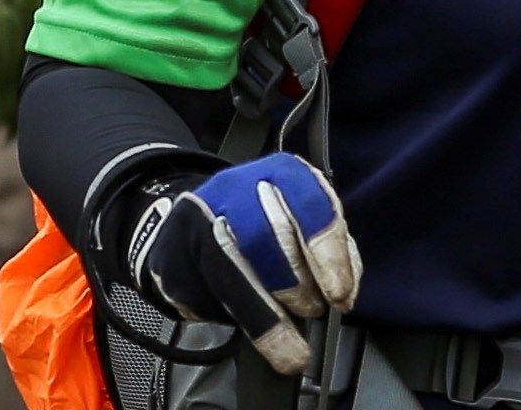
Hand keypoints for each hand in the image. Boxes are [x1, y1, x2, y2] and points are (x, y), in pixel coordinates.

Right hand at [124, 153, 360, 377]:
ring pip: (235, 273)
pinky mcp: (176, 263)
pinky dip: (242, 326)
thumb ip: (325, 248)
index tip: (340, 293)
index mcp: (277, 173)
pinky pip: (211, 302)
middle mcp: (234, 189)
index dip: (328, 252)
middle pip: (270, 238)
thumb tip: (344, 292)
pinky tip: (259, 333)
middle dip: (299, 287)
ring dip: (272, 320)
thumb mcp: (300, 222)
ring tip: (293, 346)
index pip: (309, 203)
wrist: (189, 231)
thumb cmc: (258, 227)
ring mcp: (197, 224)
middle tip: (315, 310)